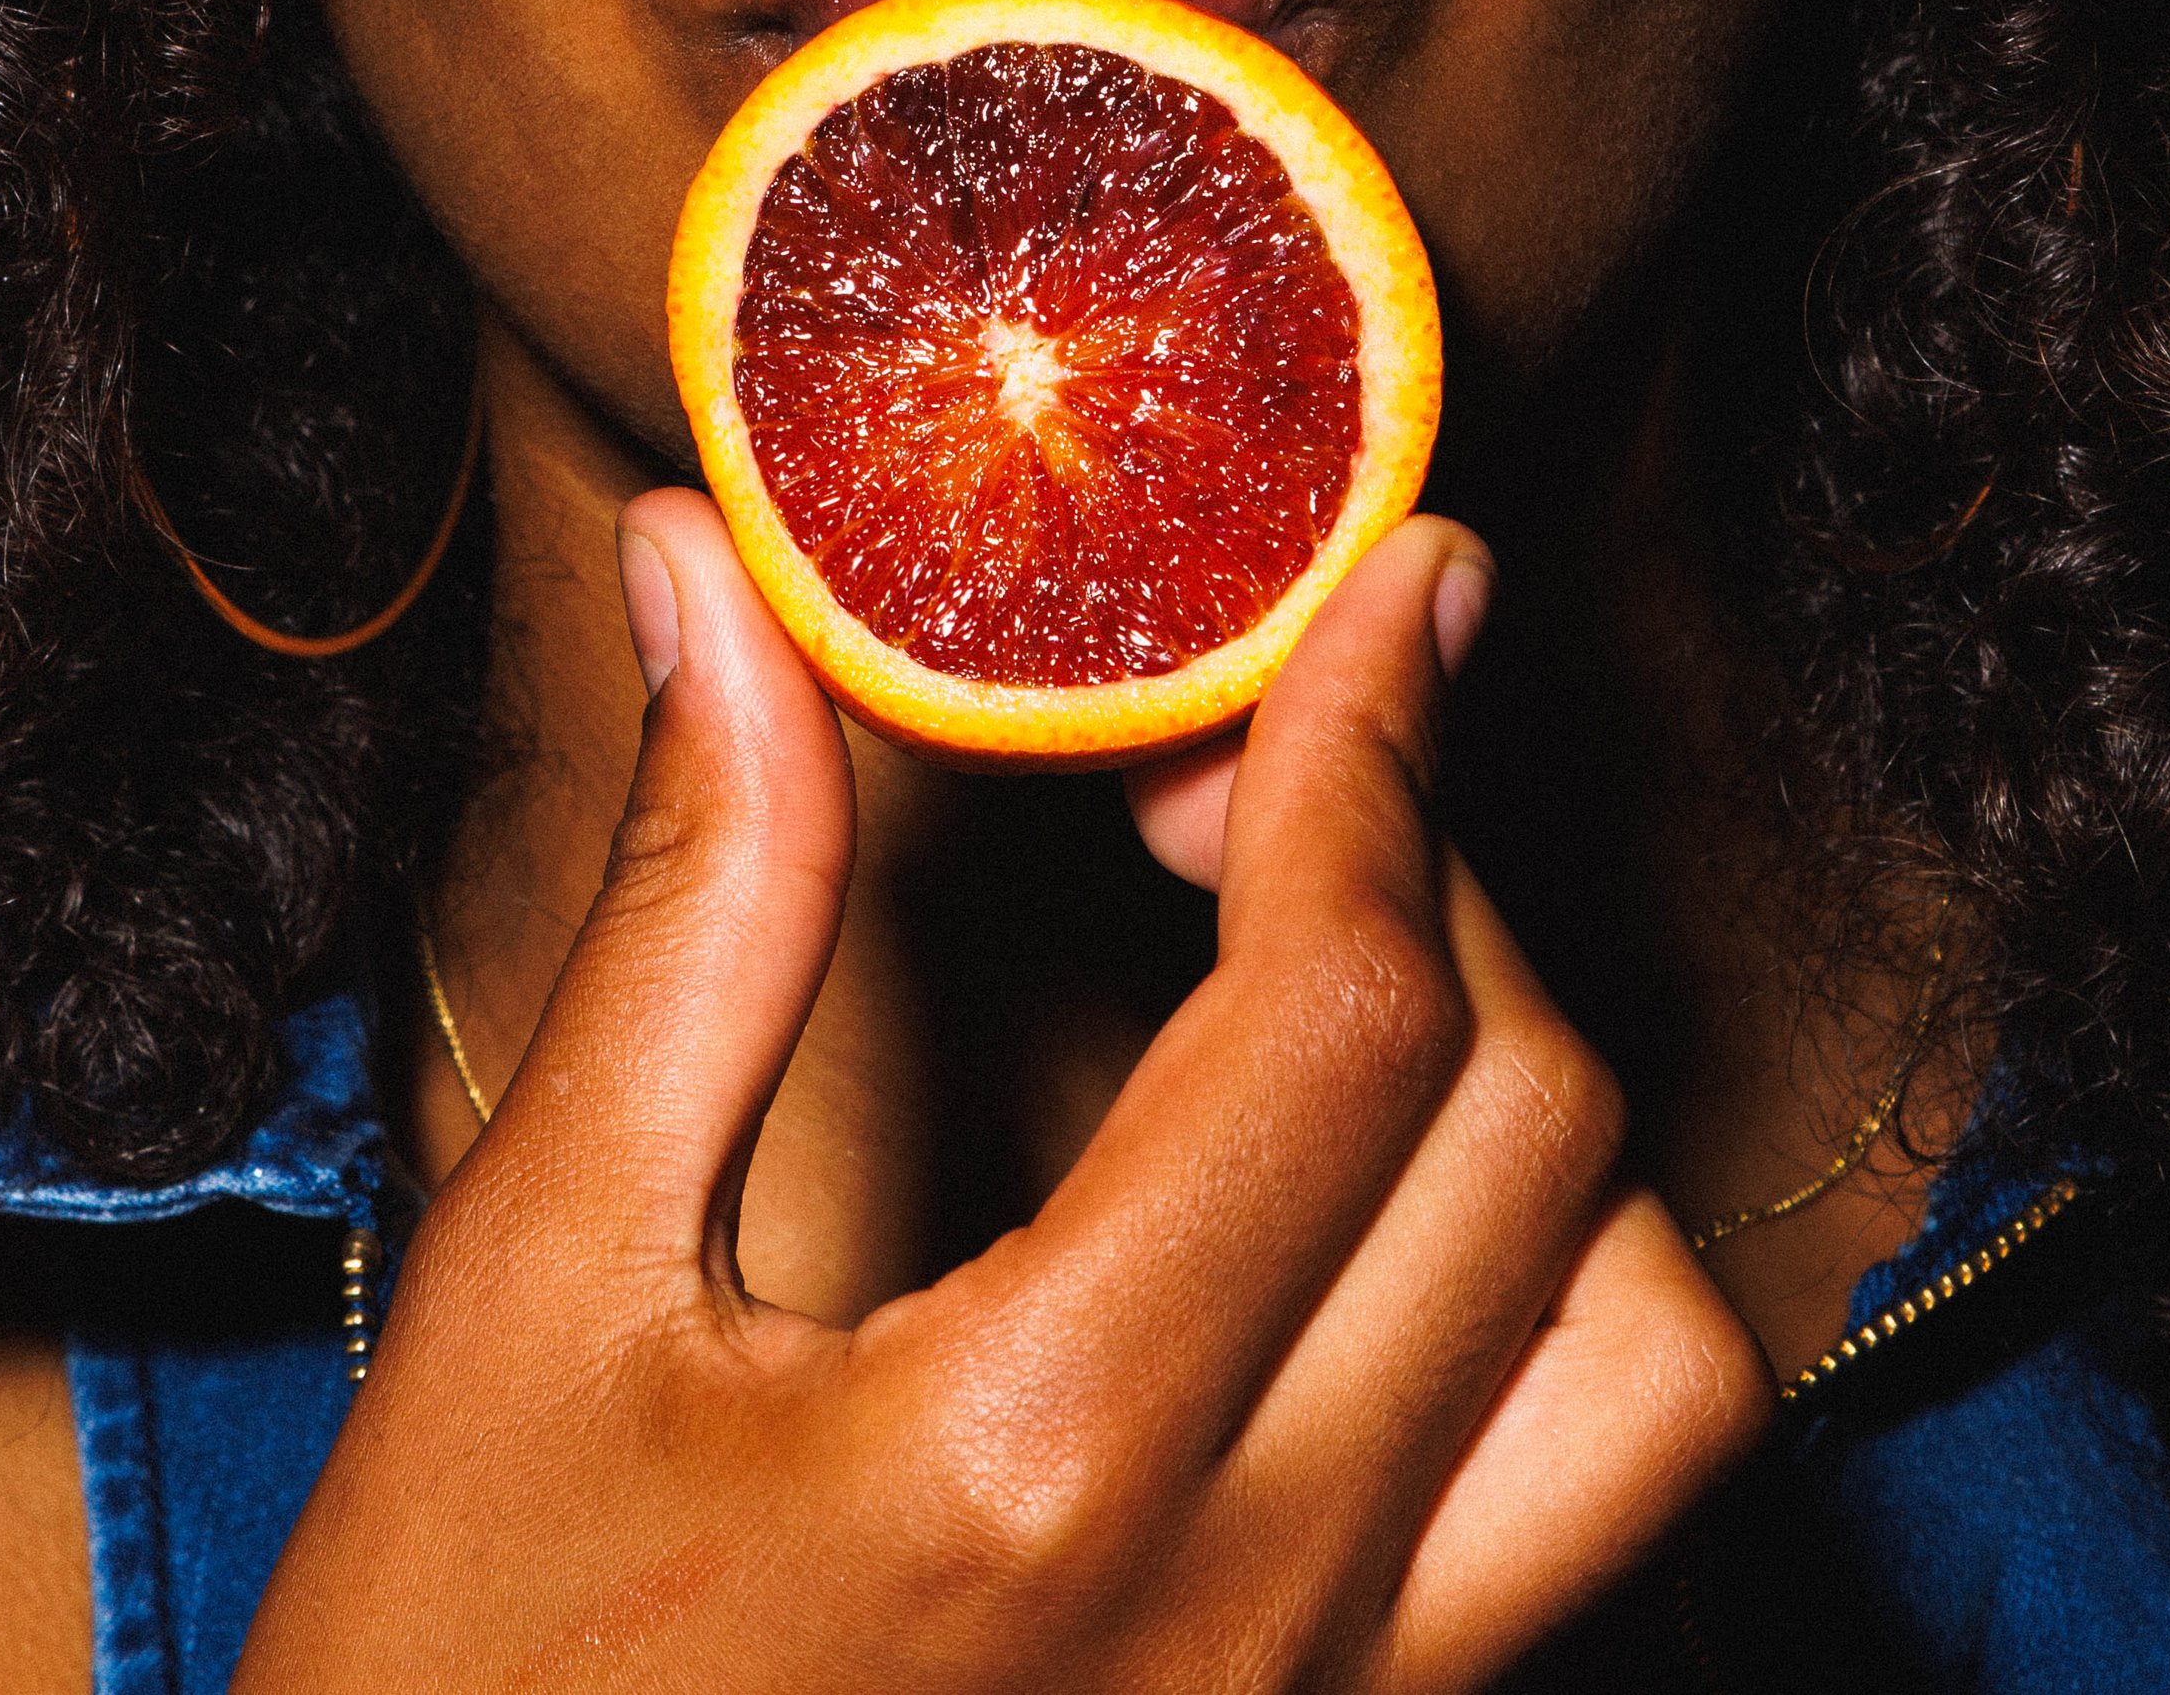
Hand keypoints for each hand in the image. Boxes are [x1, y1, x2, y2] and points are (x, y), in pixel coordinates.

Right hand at [235, 503, 1767, 1693]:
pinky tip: (1340, 1219)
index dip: (1374, 746)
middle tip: (1247, 770)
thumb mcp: (529, 1283)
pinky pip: (1570, 1527)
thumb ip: (689, 906)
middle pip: (1532, 1141)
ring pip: (1641, 1365)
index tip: (1377, 584)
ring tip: (1339, 992)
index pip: (1348, 1013)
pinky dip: (1533, 1308)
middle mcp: (1254, 1617)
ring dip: (1540, 1118)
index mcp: (1039, 1457)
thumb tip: (711, 578)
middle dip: (1437, 875)